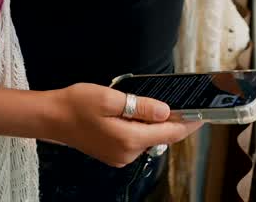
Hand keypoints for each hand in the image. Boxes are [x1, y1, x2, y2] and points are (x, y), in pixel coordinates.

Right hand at [46, 83, 201, 166]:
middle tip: (180, 100)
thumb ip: (142, 106)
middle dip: (171, 120)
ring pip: (148, 138)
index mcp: (130, 140)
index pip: (170, 134)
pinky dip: (141, 128)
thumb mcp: (111, 99)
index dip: (189, 124)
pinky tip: (136, 113)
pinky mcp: (113, 154)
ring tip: (152, 102)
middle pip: (160, 137)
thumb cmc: (78, 104)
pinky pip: (136, 141)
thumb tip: (167, 112)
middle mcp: (128, 153)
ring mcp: (120, 156)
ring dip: (154, 123)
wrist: (52, 117)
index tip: (203, 114)